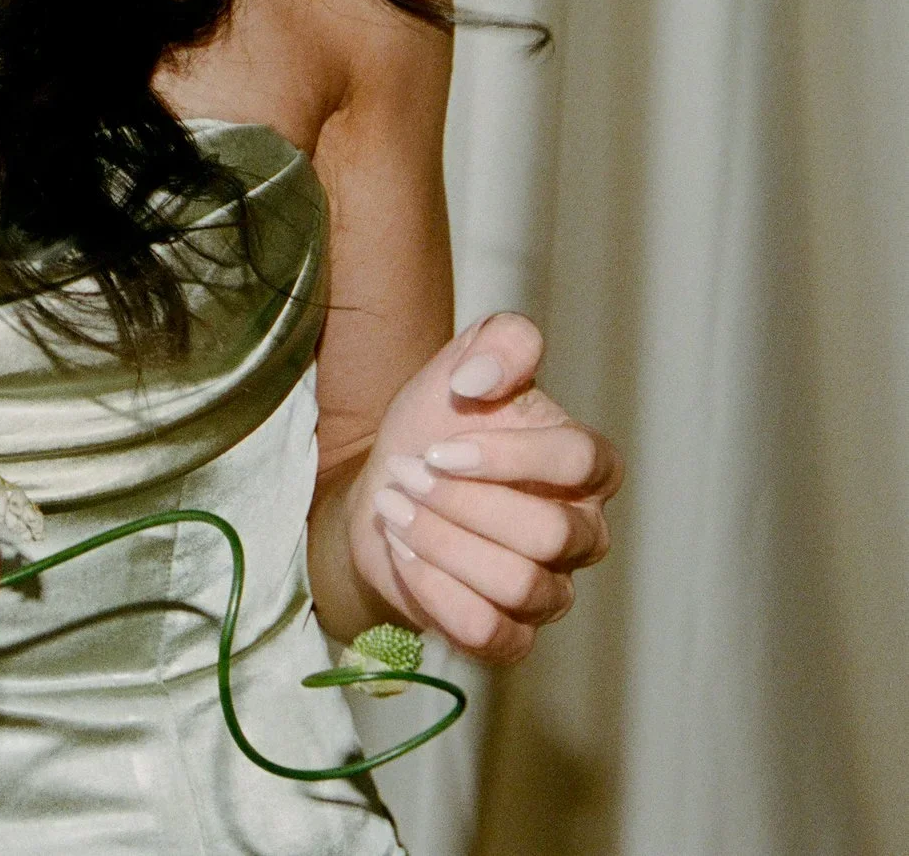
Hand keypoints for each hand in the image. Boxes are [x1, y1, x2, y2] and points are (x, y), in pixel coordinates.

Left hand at [351, 312, 621, 663]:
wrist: (388, 485)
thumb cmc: (437, 425)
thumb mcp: (463, 361)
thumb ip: (502, 341)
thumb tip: (486, 376)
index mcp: (585, 466)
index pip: (582, 462)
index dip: (509, 456)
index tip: (440, 446)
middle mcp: (582, 532)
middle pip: (548, 534)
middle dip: (461, 503)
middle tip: (408, 476)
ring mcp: (550, 589)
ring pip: (517, 585)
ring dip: (440, 543)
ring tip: (396, 508)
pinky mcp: (511, 634)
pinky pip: (490, 634)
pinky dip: (435, 593)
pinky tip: (404, 553)